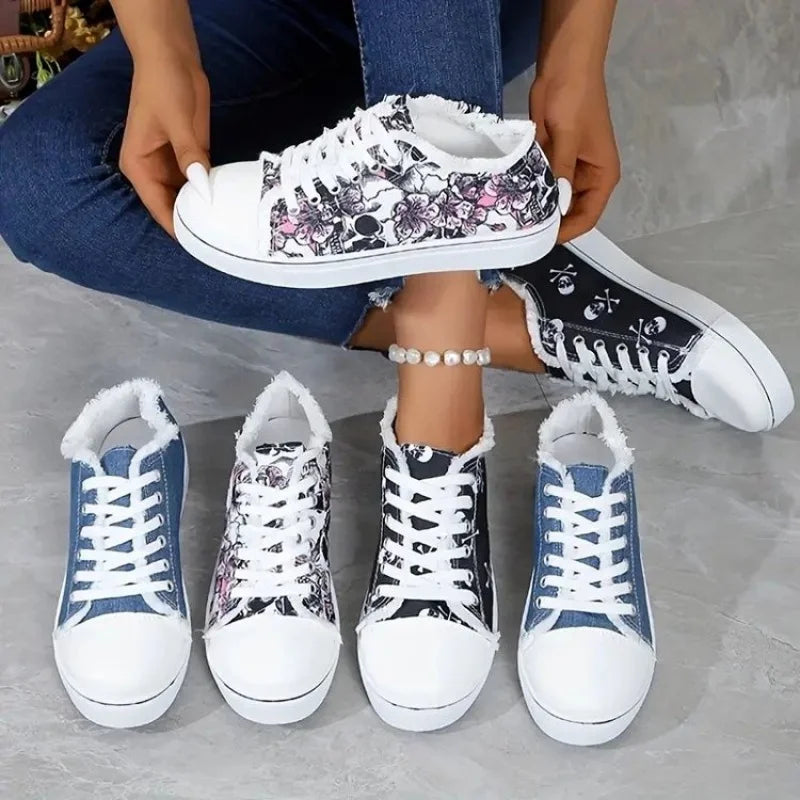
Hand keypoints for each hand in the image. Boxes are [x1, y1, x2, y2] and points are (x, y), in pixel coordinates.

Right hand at [120, 54, 209, 235]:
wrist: (173, 56)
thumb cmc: (164, 85)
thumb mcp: (177, 122)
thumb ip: (189, 155)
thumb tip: (201, 188)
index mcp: (138, 166)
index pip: (158, 206)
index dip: (176, 227)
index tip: (198, 246)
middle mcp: (152, 170)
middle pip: (172, 207)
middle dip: (192, 224)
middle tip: (218, 244)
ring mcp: (172, 165)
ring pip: (187, 198)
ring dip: (204, 210)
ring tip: (226, 231)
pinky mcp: (190, 156)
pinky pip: (200, 182)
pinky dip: (212, 192)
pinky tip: (229, 206)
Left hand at [530, 71, 619, 243]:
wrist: (563, 65)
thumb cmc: (574, 97)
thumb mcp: (568, 136)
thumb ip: (561, 172)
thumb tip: (555, 208)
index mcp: (603, 176)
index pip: (587, 217)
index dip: (566, 232)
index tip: (540, 241)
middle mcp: (587, 179)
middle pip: (570, 215)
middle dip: (549, 225)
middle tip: (521, 236)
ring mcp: (568, 171)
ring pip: (553, 202)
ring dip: (537, 211)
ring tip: (514, 223)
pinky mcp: (551, 161)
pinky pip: (541, 186)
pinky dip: (529, 193)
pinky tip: (512, 201)